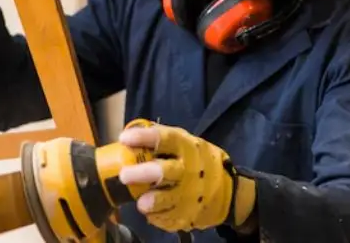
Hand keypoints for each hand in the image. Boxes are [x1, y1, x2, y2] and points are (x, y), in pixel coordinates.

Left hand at [117, 119, 255, 232]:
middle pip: (165, 170)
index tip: (124, 139)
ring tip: (141, 203)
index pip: (165, 139)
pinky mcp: (187, 214)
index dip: (144, 138)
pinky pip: (170, 216)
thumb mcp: (185, 143)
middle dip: (144, 173)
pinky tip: (149, 212)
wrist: (225, 189)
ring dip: (155, 200)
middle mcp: (189, 170)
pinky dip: (158, 215)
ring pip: (169, 197)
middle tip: (124, 175)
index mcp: (186, 147)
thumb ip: (161, 139)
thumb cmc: (195, 161)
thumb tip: (129, 133)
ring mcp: (190, 194)